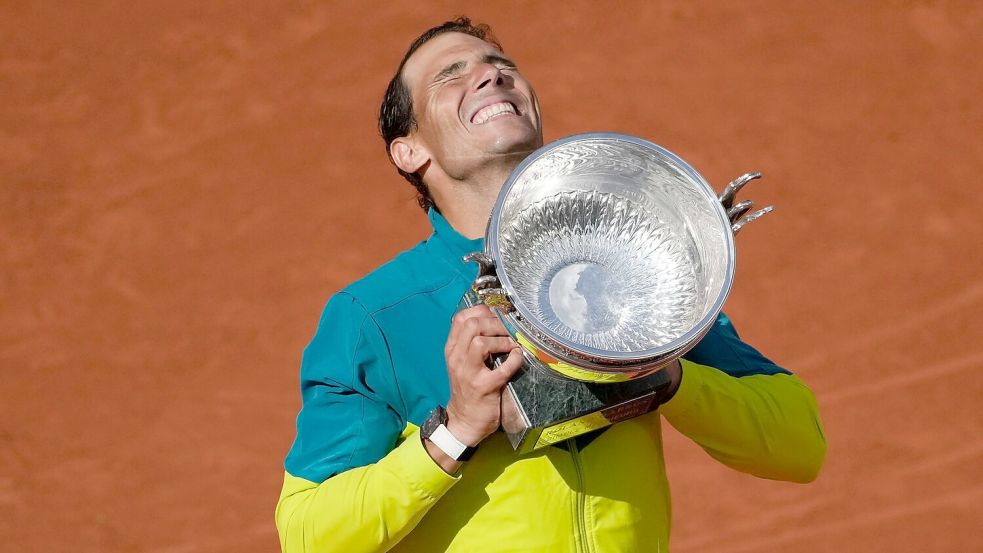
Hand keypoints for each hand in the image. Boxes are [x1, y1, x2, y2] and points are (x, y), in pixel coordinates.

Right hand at [442, 304, 523, 445]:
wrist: (464, 420)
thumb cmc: (467, 388)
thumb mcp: (462, 362)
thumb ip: (470, 342)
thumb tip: (493, 319)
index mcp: (452, 350)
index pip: (461, 318)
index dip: (482, 312)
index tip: (497, 316)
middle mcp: (457, 358)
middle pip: (472, 325)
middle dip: (495, 323)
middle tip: (508, 330)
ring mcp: (469, 373)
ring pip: (481, 342)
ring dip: (502, 340)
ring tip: (511, 345)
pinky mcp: (484, 387)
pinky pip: (502, 368)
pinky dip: (514, 359)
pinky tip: (517, 358)